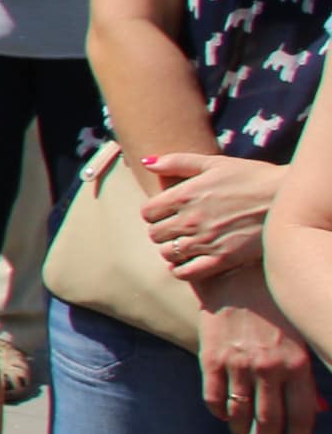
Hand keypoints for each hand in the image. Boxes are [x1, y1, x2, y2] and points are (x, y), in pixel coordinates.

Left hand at [143, 152, 282, 279]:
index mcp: (184, 195)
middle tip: (177, 228)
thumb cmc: (251, 176)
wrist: (286, 198)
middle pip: (155, 234)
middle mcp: (190, 219)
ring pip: (167, 253)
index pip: (147, 212)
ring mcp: (205, 241)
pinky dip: (180, 269)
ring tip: (185, 243)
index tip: (167, 212)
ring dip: (171, 249)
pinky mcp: (222, 259)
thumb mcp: (214, 163)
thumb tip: (147, 163)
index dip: (155, 212)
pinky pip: (186, 272)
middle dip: (162, 230)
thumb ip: (176, 161)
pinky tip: (188, 262)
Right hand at [196, 278, 319, 433]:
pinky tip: (224, 415)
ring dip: (242, 430)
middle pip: (269, 419)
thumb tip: (320, 408)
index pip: (301, 414)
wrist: (237, 277)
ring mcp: (238, 364)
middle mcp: (268, 368)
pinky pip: (214, 396)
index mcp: (295, 363)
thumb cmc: (276, 305)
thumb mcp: (300, 337)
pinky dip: (219, 411)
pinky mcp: (212, 358)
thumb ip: (308, 374)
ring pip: (240, 412)